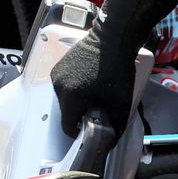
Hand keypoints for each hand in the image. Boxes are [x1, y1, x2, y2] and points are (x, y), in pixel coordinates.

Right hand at [52, 0, 177, 132]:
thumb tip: (109, 143)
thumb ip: (115, 127)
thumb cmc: (119, 68)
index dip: (81, 131)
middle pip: (66, 112)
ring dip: (77, 100)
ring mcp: (56, 74)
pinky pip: (64, 86)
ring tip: (95, 91)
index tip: (93, 125)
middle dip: (80, 113)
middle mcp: (58, 86)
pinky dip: (74, 87)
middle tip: (98, 106)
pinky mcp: (59, 65)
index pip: (68, 127)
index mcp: (70, 97)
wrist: (114, 36)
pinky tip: (89, 80)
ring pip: (65, 99)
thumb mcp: (121, 102)